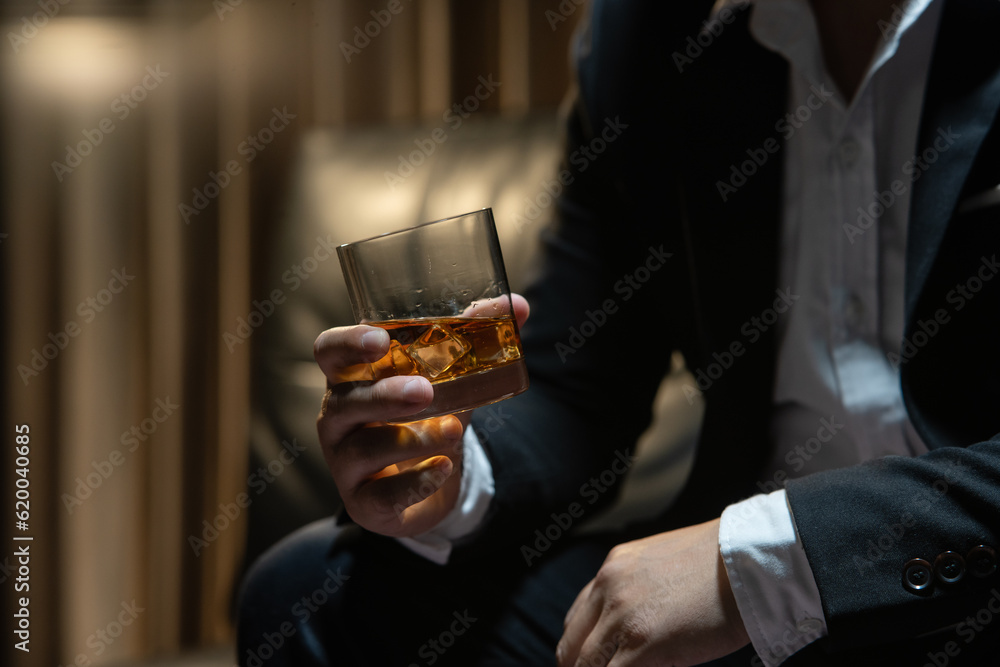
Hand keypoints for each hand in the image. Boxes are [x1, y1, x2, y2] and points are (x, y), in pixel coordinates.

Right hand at [314, 295, 528, 537]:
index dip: (348, 343)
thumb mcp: (449, 380)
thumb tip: (518, 305)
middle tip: (425, 391)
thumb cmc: (425, 417)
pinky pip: (382, 495)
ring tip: (454, 430)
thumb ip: (474, 342)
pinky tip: (444, 468)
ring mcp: (344, 463)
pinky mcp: (364, 503)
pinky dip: (416, 481)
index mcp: (351, 377)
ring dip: (412, 439)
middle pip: (345, 401)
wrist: (426, 482)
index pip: (329, 352)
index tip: (380, 339)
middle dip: (384, 395)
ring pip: (365, 448)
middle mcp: (338, 418)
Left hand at [557, 519, 749, 666]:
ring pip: (586, 665)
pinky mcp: (642, 644)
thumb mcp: (663, 565)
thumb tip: (634, 628)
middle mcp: (608, 587)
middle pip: (572, 646)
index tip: (588, 666)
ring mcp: (622, 616)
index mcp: (612, 568)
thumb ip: (637, 591)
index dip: (579, 649)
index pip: (577, 619)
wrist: (750, 560)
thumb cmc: (722, 565)